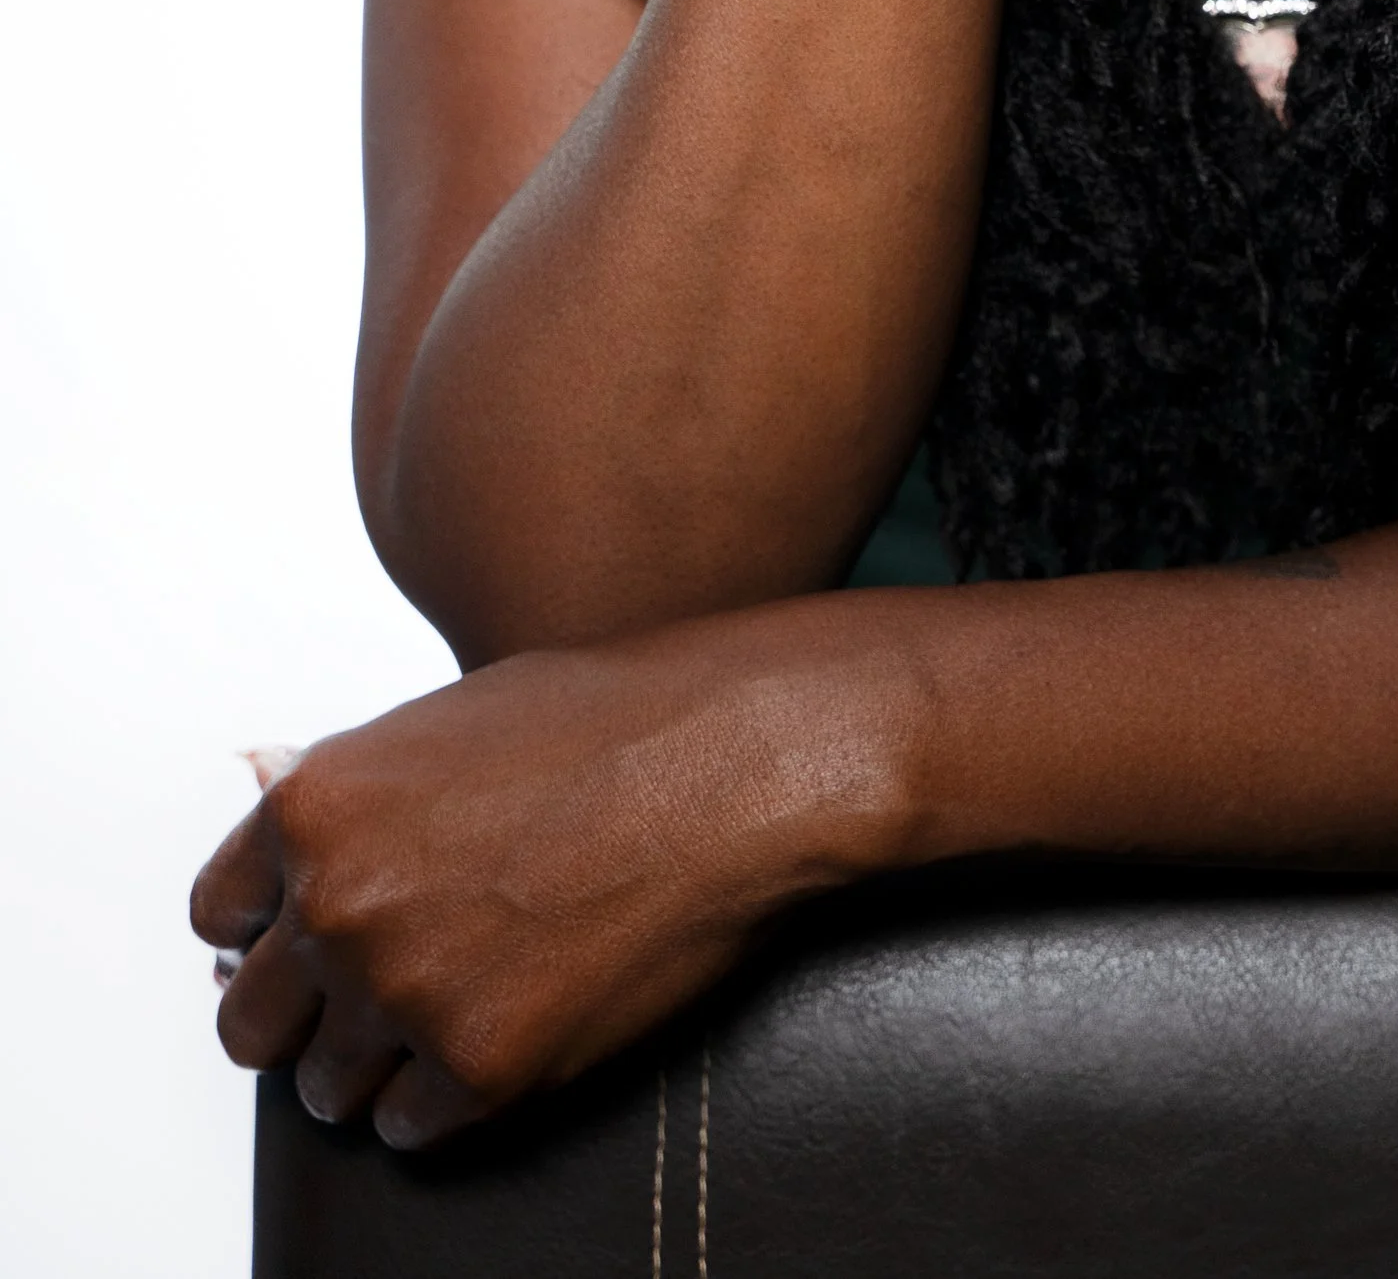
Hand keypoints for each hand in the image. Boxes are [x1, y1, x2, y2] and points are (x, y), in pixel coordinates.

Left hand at [191, 611, 890, 1146]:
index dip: (268, 929)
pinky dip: (445, 1094)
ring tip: (457, 1004)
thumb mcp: (444, 723)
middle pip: (248, 1025)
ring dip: (378, 1059)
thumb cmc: (611, 720)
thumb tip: (293, 867)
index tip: (308, 939)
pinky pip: (409, 1126)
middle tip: (374, 992)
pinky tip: (506, 1027)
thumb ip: (353, 798)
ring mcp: (404, 994)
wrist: (732, 758)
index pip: (215, 919)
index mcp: (315, 810)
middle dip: (306, 1012)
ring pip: (326, 1088)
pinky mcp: (479, 1068)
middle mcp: (337, 907)